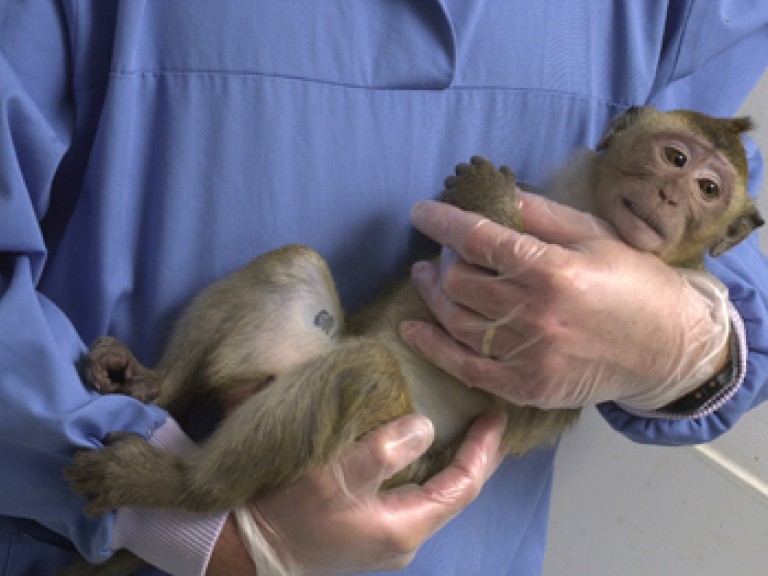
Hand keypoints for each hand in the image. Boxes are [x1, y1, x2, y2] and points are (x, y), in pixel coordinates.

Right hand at [207, 410, 505, 575]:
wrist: (250, 549)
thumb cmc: (290, 513)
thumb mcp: (335, 477)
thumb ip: (384, 451)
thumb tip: (425, 427)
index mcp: (405, 526)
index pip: (462, 485)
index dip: (483, 450)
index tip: (496, 415)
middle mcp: (404, 536)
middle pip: (453, 490)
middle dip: (472, 454)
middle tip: (484, 416)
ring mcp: (387, 534)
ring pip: (432, 491)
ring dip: (447, 458)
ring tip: (458, 424)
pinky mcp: (370, 527)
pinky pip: (411, 492)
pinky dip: (422, 465)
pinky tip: (417, 443)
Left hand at [400, 194, 729, 410]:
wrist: (669, 349)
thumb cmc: (635, 284)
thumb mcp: (596, 236)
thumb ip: (542, 215)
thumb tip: (497, 195)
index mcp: (553, 271)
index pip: (480, 240)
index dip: (443, 222)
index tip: (422, 213)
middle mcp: (534, 314)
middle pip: (459, 281)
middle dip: (443, 259)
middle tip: (445, 250)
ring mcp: (528, 355)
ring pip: (455, 321)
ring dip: (433, 295)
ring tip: (427, 277)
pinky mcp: (525, 386)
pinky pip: (465, 367)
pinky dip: (433, 347)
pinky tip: (413, 328)